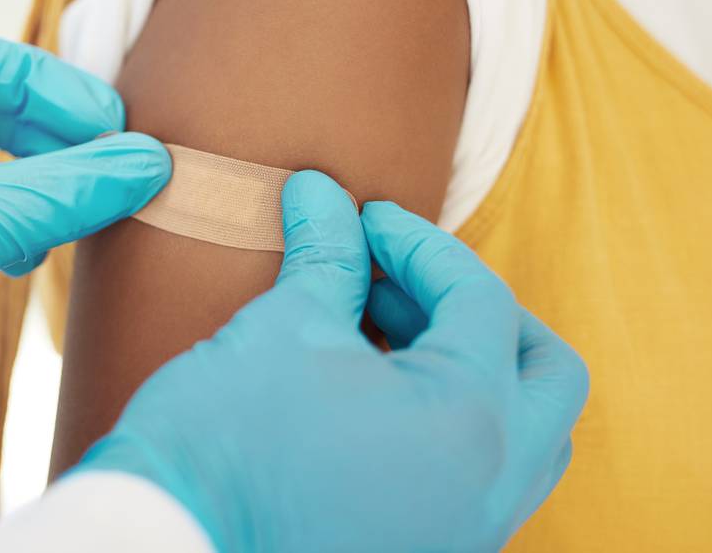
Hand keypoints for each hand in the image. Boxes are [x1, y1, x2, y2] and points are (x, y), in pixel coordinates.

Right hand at [78, 171, 587, 552]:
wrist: (165, 546)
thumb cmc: (223, 442)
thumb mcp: (284, 328)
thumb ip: (327, 255)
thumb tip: (323, 194)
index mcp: (471, 423)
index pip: (481, 302)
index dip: (420, 244)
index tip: (363, 218)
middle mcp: (491, 488)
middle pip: (546, 373)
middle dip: (479, 308)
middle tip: (404, 278)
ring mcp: (465, 533)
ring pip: (524, 434)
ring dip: (472, 366)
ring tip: (385, 327)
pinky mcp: (427, 551)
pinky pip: (480, 478)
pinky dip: (450, 422)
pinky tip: (374, 388)